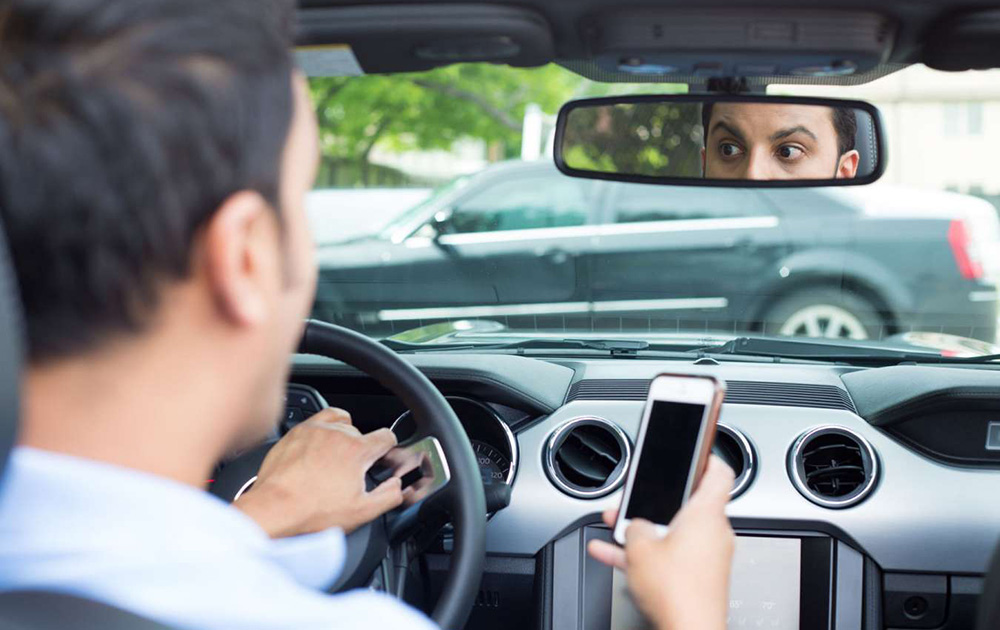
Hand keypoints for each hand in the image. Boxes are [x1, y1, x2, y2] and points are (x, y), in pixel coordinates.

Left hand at [234, 408, 402, 537]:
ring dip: (343, 435)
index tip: (383, 456)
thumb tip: (397, 486)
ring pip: (341, 421)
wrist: (274, 509)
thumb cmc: (312, 511)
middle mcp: (338, 433)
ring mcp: (315, 430)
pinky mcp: (296, 432)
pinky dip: (324, 428)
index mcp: (357, 450)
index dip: (389, 447)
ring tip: (336, 456)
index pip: (387, 436)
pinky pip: (318, 419)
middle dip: (361, 449)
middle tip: (351, 471)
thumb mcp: (362, 512)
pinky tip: (319, 446)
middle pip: (362, 432)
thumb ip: (389, 495)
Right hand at [587, 456, 735, 629]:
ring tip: (617, 530)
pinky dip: (649, 553)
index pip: (719, 473)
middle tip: (636, 499)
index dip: (706, 457)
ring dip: (647, 529)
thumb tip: (635, 526)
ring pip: (674, 532)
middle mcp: (714, 532)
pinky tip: (616, 554)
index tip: (694, 450)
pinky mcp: (701, 577)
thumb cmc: (678, 592)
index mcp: (706, 514)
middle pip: (687, 504)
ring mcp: (709, 556)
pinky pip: (671, 555)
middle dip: (657, 501)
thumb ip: (634, 526)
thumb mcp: (640, 547)